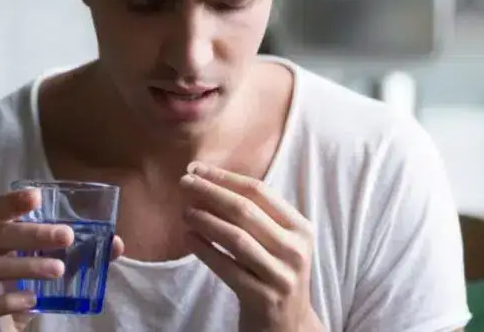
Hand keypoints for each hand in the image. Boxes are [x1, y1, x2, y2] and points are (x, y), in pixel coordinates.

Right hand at [0, 189, 124, 331]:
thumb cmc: (18, 287)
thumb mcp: (45, 267)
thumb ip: (78, 254)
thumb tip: (116, 243)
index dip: (13, 200)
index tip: (37, 196)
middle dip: (32, 232)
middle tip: (66, 236)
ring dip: (28, 265)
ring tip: (59, 269)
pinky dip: (12, 299)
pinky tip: (33, 301)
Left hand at [179, 162, 322, 331]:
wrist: (288, 326)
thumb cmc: (274, 274)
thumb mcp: (278, 242)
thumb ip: (256, 215)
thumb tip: (208, 181)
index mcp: (300, 228)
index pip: (260, 192)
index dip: (225, 177)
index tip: (197, 168)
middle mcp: (295, 249)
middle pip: (245, 211)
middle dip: (210, 193)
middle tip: (183, 183)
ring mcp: (281, 275)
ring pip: (236, 238)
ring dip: (205, 220)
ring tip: (184, 211)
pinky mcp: (263, 298)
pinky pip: (228, 269)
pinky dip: (206, 251)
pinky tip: (189, 238)